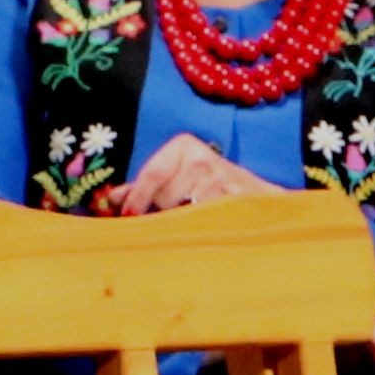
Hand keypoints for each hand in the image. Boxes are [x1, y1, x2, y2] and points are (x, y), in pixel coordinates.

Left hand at [117, 135, 285, 215]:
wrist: (261, 199)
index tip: (126, 214)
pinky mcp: (234, 203)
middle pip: (164, 196)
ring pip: (181, 212)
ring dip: (183, 222)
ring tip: (196, 219)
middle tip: (179, 213)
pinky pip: (202, 222)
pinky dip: (199, 228)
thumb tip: (113, 197)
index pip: (152, 173)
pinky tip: (207, 227)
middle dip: (164, 211)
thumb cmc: (212, 187)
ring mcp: (220, 181)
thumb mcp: (179, 177)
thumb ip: (147, 186)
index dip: (137, 197)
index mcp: (184, 145)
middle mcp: (202, 159)